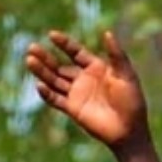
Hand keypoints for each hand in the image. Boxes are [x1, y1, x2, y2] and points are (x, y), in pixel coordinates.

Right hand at [26, 30, 147, 148]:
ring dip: (41, 71)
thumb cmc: (132, 101)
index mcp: (96, 68)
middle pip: (59, 66)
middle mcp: (83, 79)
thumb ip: (116, 55)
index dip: (64, 43)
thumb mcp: (126, 75)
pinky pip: (56, 99)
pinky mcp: (73, 109)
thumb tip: (107, 32)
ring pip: (54, 80)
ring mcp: (76, 94)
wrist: (129, 129)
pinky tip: (39, 85)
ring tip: (29, 60)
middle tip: (31, 47)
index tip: (51, 35)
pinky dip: (47, 93)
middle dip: (46, 57)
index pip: (75, 52)